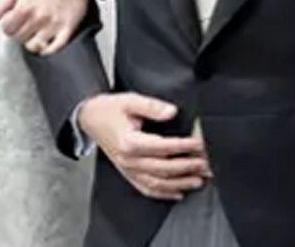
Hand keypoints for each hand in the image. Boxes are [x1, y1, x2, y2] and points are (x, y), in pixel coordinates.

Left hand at [0, 0, 105, 53]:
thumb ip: (0, 7)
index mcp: (24, 7)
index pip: (7, 30)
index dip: (9, 27)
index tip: (14, 23)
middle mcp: (38, 17)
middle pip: (19, 39)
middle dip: (20, 34)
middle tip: (26, 27)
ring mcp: (53, 24)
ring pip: (35, 47)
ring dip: (32, 43)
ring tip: (35, 34)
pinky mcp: (67, 29)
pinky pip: (55, 49)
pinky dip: (48, 50)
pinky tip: (47, 43)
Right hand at [78, 93, 210, 200]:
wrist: (89, 118)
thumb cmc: (108, 109)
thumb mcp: (129, 100)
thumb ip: (152, 106)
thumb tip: (171, 112)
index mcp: (129, 142)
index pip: (163, 147)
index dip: (183, 147)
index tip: (199, 145)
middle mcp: (129, 160)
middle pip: (163, 168)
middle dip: (187, 167)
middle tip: (205, 164)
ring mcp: (128, 169)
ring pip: (157, 183)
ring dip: (180, 183)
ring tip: (198, 180)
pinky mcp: (127, 173)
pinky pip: (146, 188)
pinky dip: (163, 194)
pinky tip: (177, 193)